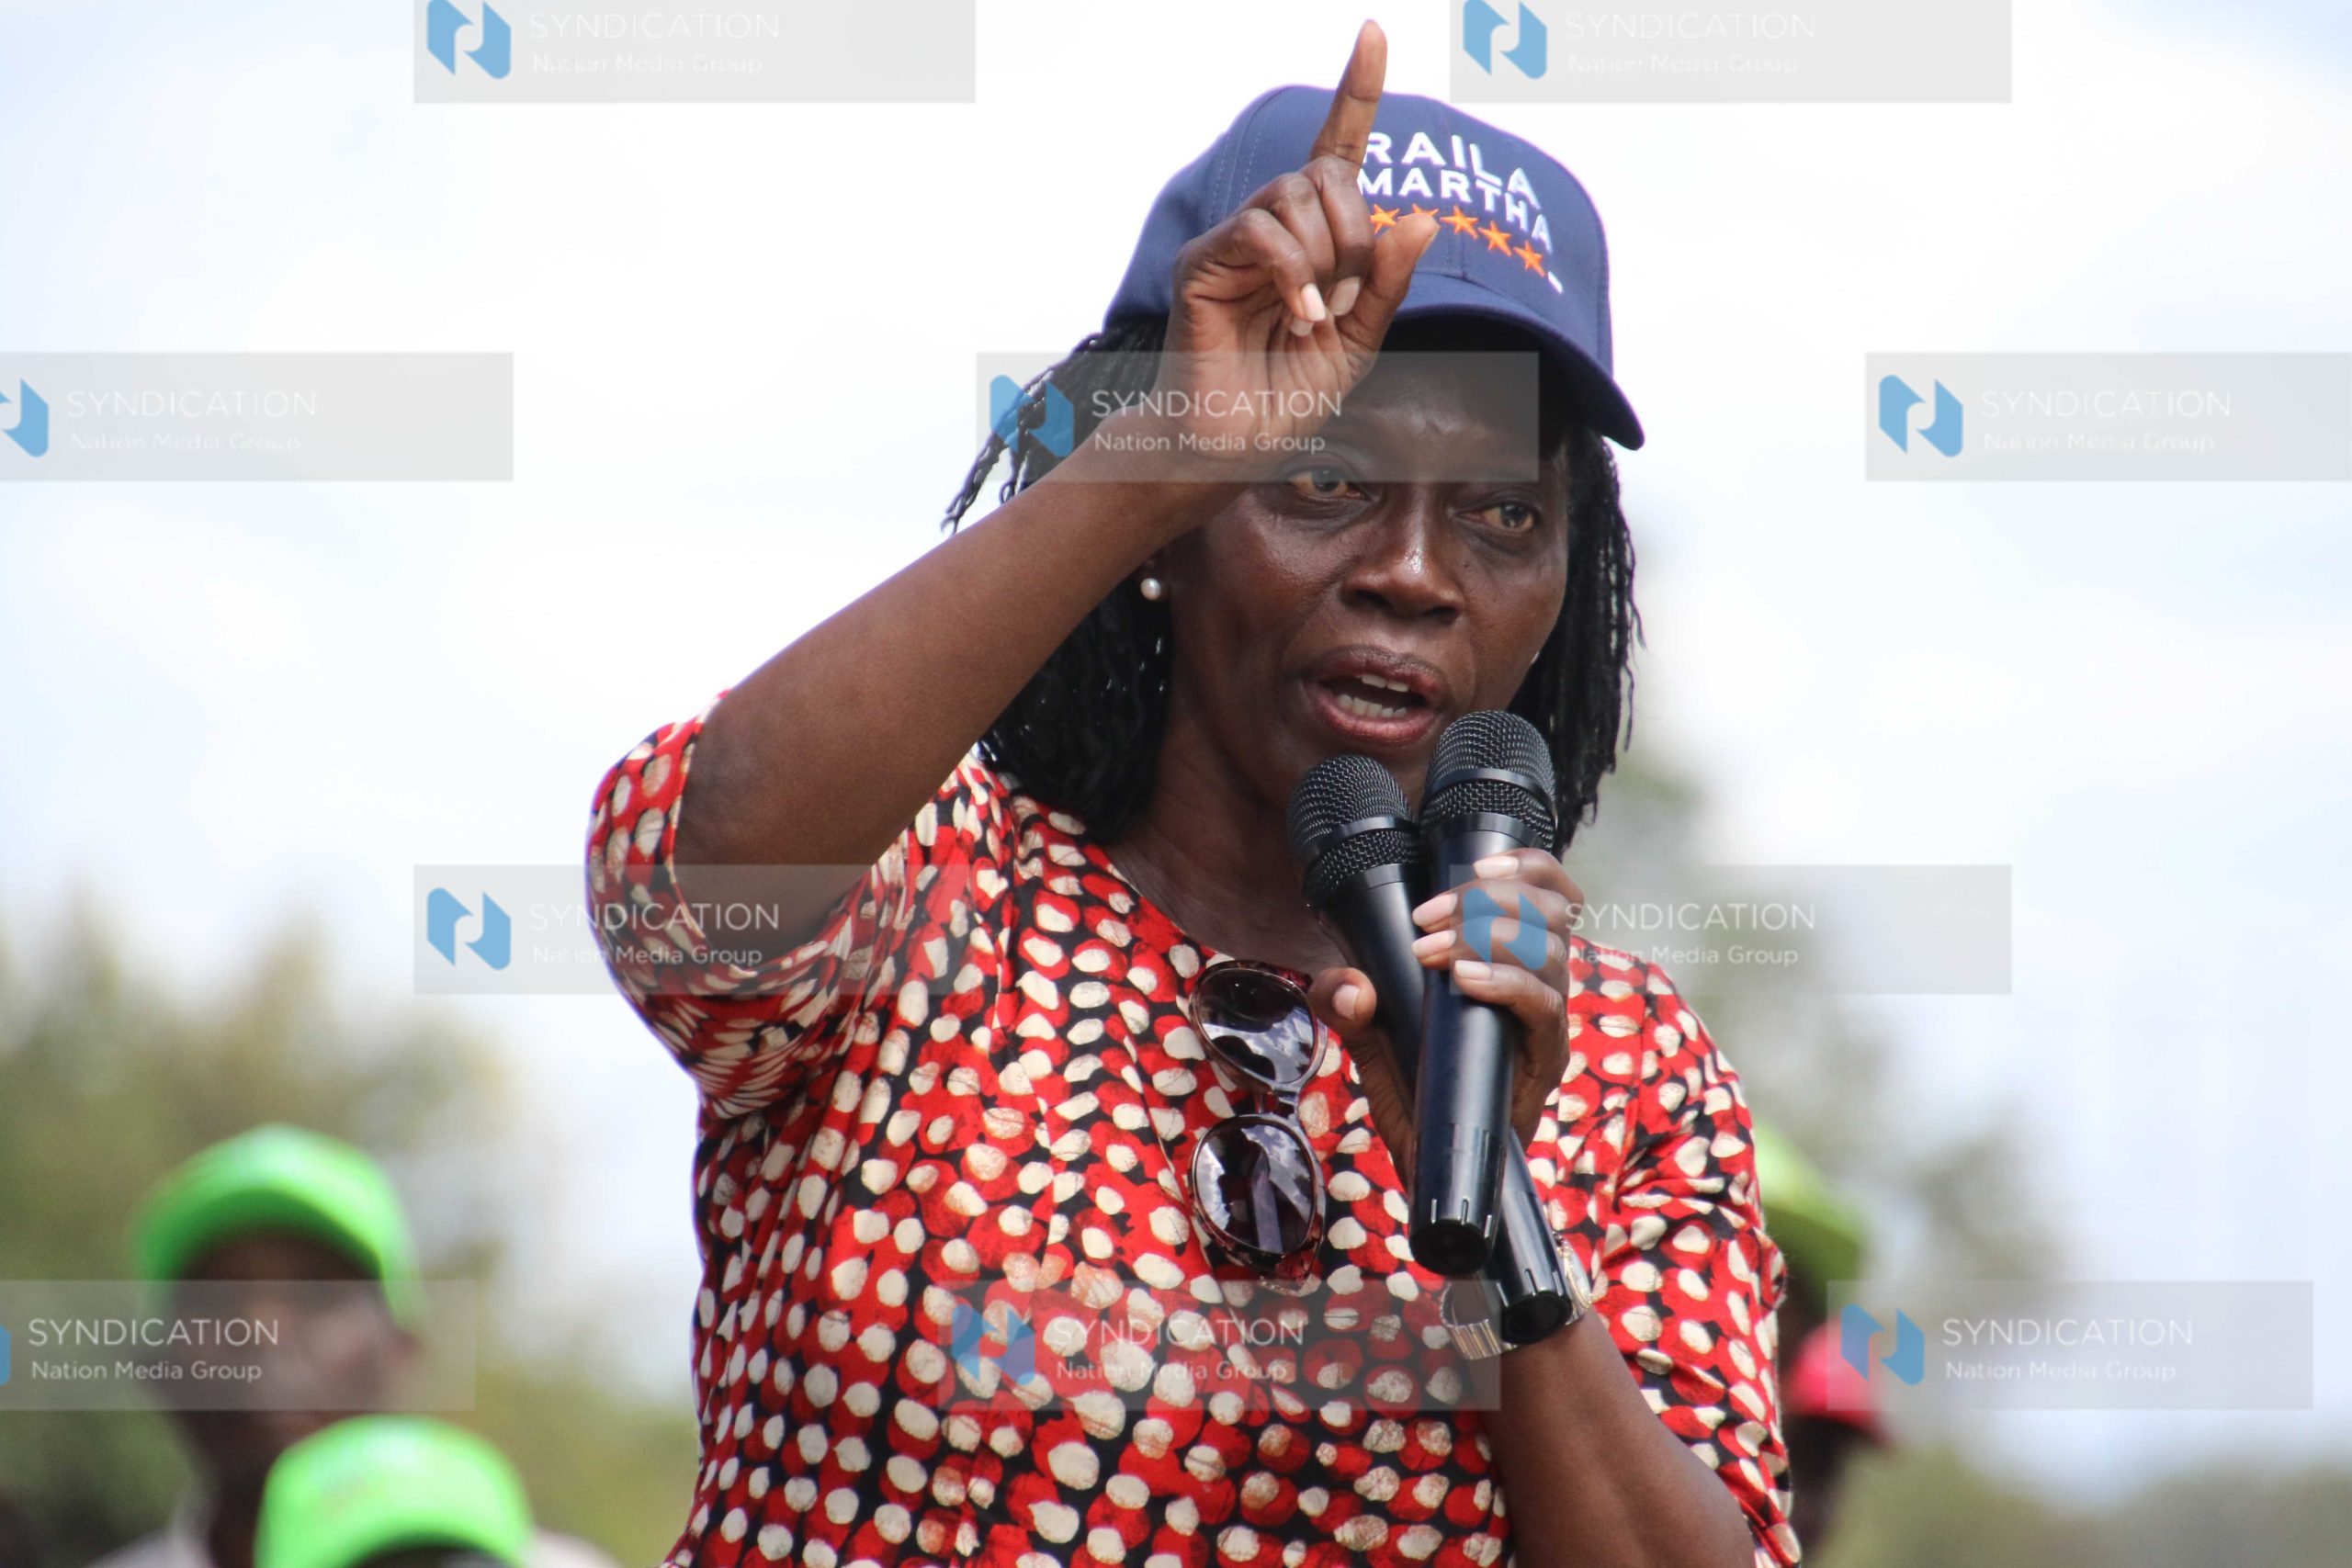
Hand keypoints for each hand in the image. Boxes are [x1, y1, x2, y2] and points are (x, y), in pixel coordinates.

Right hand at [1145, 21, 1441, 461]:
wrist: (1238, 445)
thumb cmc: (1291, 396)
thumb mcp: (1362, 340)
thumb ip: (1389, 282)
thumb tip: (1420, 216)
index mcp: (1314, 240)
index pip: (1338, 148)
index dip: (1357, 90)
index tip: (1373, 32)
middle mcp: (1271, 229)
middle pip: (1326, 175)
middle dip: (1354, 233)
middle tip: (1345, 297)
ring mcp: (1233, 244)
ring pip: (1294, 197)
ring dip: (1325, 258)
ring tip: (1314, 315)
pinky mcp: (1202, 264)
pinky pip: (1260, 230)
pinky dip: (1292, 272)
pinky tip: (1297, 315)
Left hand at [1307, 848, 1585, 1170]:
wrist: (1435, 1171)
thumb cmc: (1419, 1095)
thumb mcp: (1370, 1041)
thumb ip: (1347, 1005)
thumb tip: (1347, 983)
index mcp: (1514, 961)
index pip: (1549, 893)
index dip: (1526, 865)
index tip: (1472, 864)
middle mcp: (1541, 985)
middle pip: (1555, 909)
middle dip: (1488, 897)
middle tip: (1425, 920)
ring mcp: (1546, 1024)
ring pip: (1554, 950)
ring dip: (1490, 935)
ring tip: (1435, 954)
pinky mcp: (1545, 1062)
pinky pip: (1546, 1008)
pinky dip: (1507, 983)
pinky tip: (1466, 981)